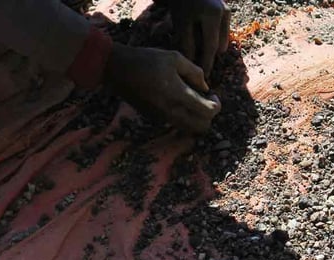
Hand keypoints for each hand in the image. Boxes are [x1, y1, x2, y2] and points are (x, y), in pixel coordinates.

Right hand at [105, 44, 221, 133]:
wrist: (117, 69)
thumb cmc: (146, 59)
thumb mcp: (174, 57)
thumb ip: (194, 72)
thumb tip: (205, 87)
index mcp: (177, 95)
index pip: (208, 112)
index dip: (216, 105)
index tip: (213, 95)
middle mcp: (171, 111)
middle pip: (201, 127)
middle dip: (208, 116)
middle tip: (205, 100)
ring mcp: (161, 118)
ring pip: (188, 129)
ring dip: (195, 118)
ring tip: (190, 100)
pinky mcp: (153, 119)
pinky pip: (175, 123)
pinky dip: (182, 116)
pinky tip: (175, 99)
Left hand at [167, 0, 230, 76]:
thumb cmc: (181, 4)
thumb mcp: (181, 23)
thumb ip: (188, 44)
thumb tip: (194, 64)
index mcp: (213, 16)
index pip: (211, 46)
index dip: (207, 63)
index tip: (204, 78)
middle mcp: (224, 13)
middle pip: (219, 45)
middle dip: (208, 56)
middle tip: (197, 64)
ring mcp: (227, 12)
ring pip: (222, 40)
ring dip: (211, 46)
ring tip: (196, 45)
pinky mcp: (227, 12)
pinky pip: (222, 33)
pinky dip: (213, 38)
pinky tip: (201, 35)